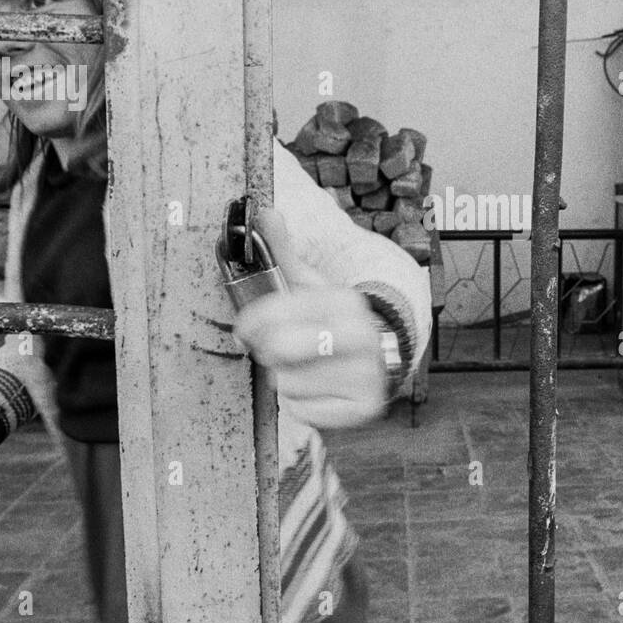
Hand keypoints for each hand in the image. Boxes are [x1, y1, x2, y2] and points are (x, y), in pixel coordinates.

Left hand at [232, 208, 387, 429]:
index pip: (276, 312)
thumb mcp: (310, 285)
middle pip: (280, 352)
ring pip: (289, 385)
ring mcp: (368, 374)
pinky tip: (318, 390)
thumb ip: (284, 251)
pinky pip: (305, 411)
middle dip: (269, 353)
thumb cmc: (329, 320)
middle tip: (275, 351)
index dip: (250, 323)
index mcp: (345, 300)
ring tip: (305, 369)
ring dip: (287, 380)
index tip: (243, 331)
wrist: (379, 357)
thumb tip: (265, 211)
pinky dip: (303, 405)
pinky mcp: (366, 407)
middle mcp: (362, 335)